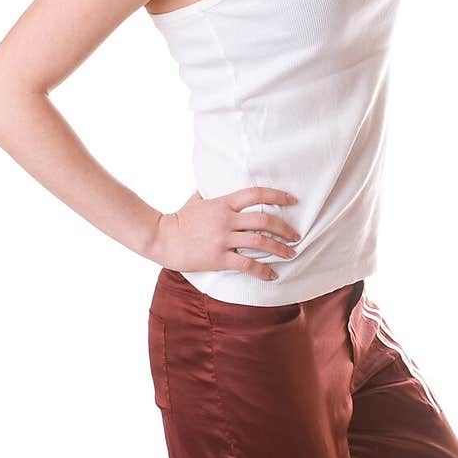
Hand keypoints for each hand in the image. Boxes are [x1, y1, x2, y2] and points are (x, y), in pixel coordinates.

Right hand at [148, 187, 300, 280]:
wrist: (162, 238)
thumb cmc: (179, 219)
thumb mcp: (197, 200)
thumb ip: (212, 193)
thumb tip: (218, 183)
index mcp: (223, 203)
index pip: (256, 194)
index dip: (277, 196)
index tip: (292, 200)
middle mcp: (226, 219)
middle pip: (264, 220)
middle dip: (285, 228)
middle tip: (295, 235)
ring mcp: (223, 239)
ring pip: (260, 242)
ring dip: (280, 248)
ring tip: (291, 254)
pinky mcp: (219, 258)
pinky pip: (247, 264)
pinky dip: (263, 270)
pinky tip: (272, 275)